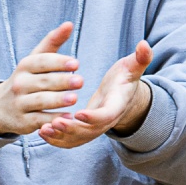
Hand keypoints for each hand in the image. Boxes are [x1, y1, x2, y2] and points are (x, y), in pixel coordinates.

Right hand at [0, 22, 81, 137]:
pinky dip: (53, 119)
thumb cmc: (26, 79)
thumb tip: (69, 24)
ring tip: (74, 98)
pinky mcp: (23, 121)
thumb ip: (53, 42)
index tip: (76, 63)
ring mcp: (20, 103)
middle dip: (61, 81)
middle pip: (43, 81)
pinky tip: (68, 118)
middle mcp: (20, 83)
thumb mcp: (35, 60)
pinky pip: (39, 120)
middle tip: (80, 81)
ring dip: (58, 100)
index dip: (58, 62)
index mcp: (25, 66)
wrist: (0, 107)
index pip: (42, 62)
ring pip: (40, 101)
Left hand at [37, 42, 152, 148]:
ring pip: (78, 139)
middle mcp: (106, 122)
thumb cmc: (125, 79)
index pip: (106, 116)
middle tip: (54, 123)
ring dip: (61, 137)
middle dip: (72, 129)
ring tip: (44, 129)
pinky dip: (57, 139)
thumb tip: (144, 44)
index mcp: (117, 106)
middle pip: (89, 131)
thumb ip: (140, 58)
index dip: (94, 117)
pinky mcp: (85, 131)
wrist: (123, 96)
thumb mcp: (132, 67)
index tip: (79, 113)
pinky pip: (70, 140)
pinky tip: (41, 131)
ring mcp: (95, 129)